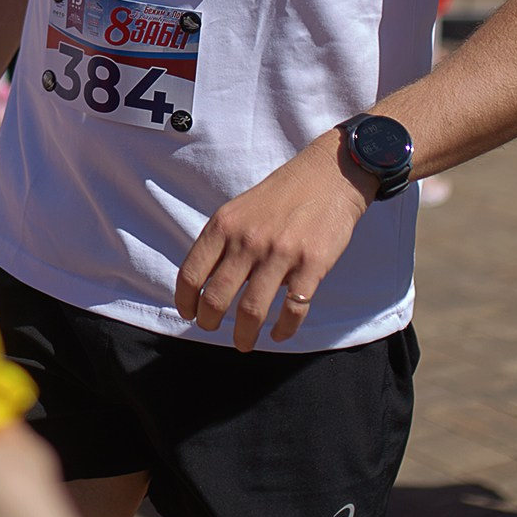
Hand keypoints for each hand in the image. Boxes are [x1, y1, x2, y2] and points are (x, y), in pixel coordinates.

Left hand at [175, 134, 373, 351]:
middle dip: (210, 322)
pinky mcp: (312, 265)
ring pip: (252, 311)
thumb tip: (206, 281)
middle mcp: (248, 240)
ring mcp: (280, 254)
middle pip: (216, 298)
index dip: (185, 301)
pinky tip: (279, 334)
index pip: (191, 273)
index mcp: (224, 225)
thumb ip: (223, 240)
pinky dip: (284, 329)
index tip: (189, 313)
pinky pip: (292, 310)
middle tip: (213, 330)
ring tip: (244, 342)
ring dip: (244, 335)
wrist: (330, 174)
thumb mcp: (240, 209)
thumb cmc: (283, 194)